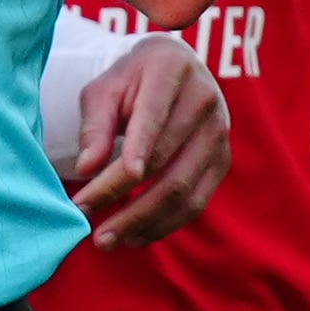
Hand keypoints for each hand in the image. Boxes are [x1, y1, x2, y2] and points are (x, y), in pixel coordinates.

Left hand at [67, 35, 228, 246]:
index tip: (101, 189)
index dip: (130, 154)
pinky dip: (165, 223)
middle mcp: (204, 100)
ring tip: (108, 240)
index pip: (152, 117)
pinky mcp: (222, 161)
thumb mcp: (104, 90)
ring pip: (183, 188)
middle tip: (88, 224)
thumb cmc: (131, 81)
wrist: (175, 70)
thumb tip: (87, 169)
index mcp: (172, 70)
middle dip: (122, 198)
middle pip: (164, 161)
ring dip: (144, 220)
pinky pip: (196, 201)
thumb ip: (95, 125)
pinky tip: (135, 236)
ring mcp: (219, 133)